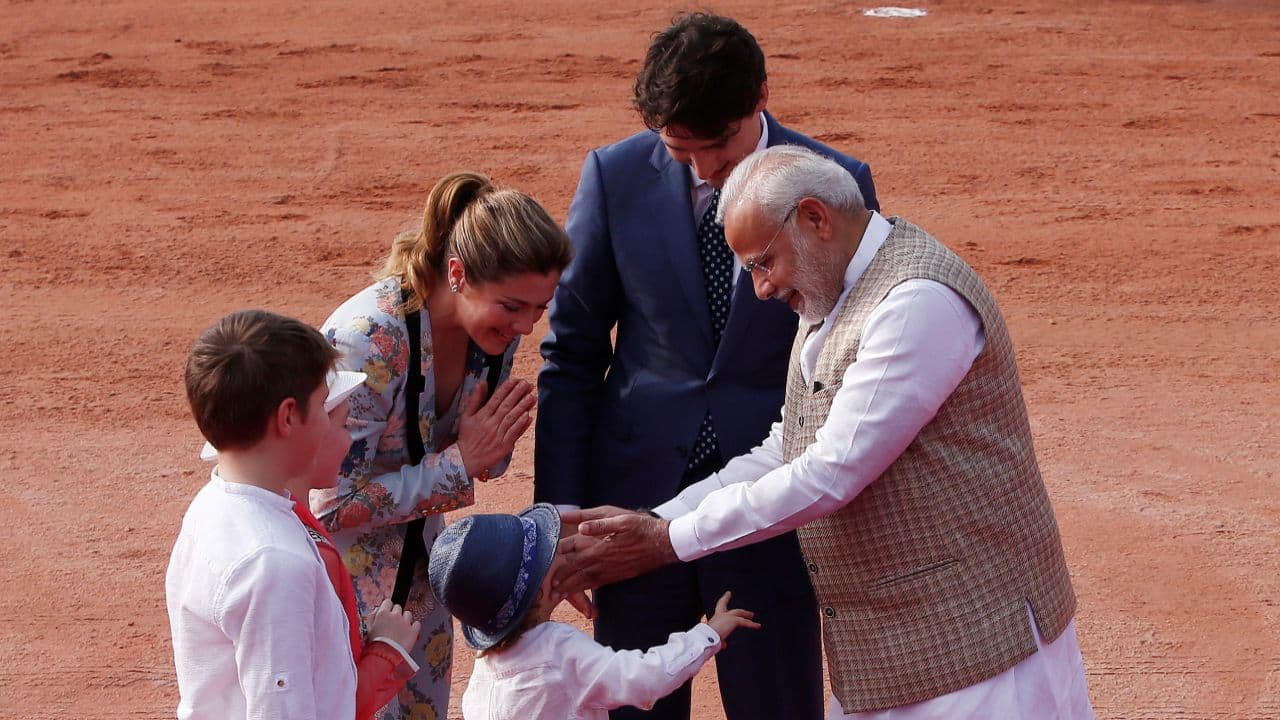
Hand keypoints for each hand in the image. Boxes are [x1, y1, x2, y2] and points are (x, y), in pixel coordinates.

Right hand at [366, 598, 421, 649]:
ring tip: (400, 629)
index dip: (387, 608)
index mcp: (383, 614)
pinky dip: (414, 627)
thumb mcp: (368, 629)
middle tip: (393, 624)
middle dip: (395, 614)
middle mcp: (395, 615)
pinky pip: (417, 623)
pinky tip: (409, 631)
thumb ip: (372, 617)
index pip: (388, 602)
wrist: (385, 656)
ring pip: (408, 614)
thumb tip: (377, 610)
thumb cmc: (375, 645)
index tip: (387, 613)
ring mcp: (406, 622)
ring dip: (405, 619)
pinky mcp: (414, 630)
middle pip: (398, 607)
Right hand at [456, 378, 534, 478]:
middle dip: (517, 394)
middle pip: (506, 406)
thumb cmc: (467, 437)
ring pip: (512, 418)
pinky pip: (514, 433)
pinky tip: (529, 416)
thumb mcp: (466, 416)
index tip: (515, 380)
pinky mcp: (504, 446)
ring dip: (522, 407)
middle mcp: (490, 424)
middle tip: (528, 384)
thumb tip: (482, 382)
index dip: (506, 388)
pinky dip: (521, 425)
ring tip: (532, 397)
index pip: (496, 399)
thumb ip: (475, 399)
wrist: (465, 460)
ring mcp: (498, 435)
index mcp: (481, 416)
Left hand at [554, 506, 678, 596]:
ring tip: (558, 595)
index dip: (557, 558)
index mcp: (599, 546)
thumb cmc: (641, 527)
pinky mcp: (618, 575)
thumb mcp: (619, 518)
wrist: (664, 544)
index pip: (572, 552)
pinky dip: (587, 589)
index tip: (543, 563)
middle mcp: (602, 561)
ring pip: (585, 581)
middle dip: (560, 580)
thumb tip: (577, 525)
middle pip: (575, 571)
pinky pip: (598, 584)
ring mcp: (610, 571)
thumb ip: (596, 522)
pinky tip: (582, 591)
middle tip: (547, 589)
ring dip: (570, 589)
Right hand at [706, 591, 759, 644]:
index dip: (723, 600)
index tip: (727, 593)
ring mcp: (726, 616)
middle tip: (728, 594)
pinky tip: (758, 626)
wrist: (708, 638)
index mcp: (714, 619)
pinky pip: (745, 622)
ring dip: (745, 613)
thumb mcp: (714, 639)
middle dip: (726, 599)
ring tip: (751, 615)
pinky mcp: (733, 620)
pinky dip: (752, 625)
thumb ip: (721, 641)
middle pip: (723, 604)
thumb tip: (724, 645)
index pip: (719, 608)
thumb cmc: (708, 639)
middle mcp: (719, 615)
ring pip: (738, 613)